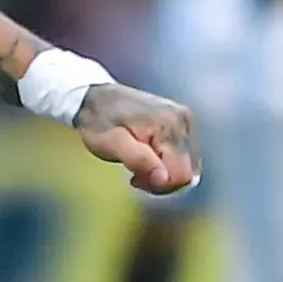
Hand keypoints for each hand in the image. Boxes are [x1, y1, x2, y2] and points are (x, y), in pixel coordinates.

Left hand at [76, 82, 198, 193]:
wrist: (94, 96)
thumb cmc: (99, 121)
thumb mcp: (110, 144)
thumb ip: (138, 160)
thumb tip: (163, 179)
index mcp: (168, 125)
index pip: (182, 174)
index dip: (161, 185)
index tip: (136, 179)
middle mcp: (183, 120)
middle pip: (187, 172)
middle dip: (161, 181)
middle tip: (135, 175)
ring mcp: (184, 120)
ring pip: (186, 166)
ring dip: (163, 173)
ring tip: (138, 165)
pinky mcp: (182, 122)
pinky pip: (183, 155)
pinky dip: (166, 163)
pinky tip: (147, 158)